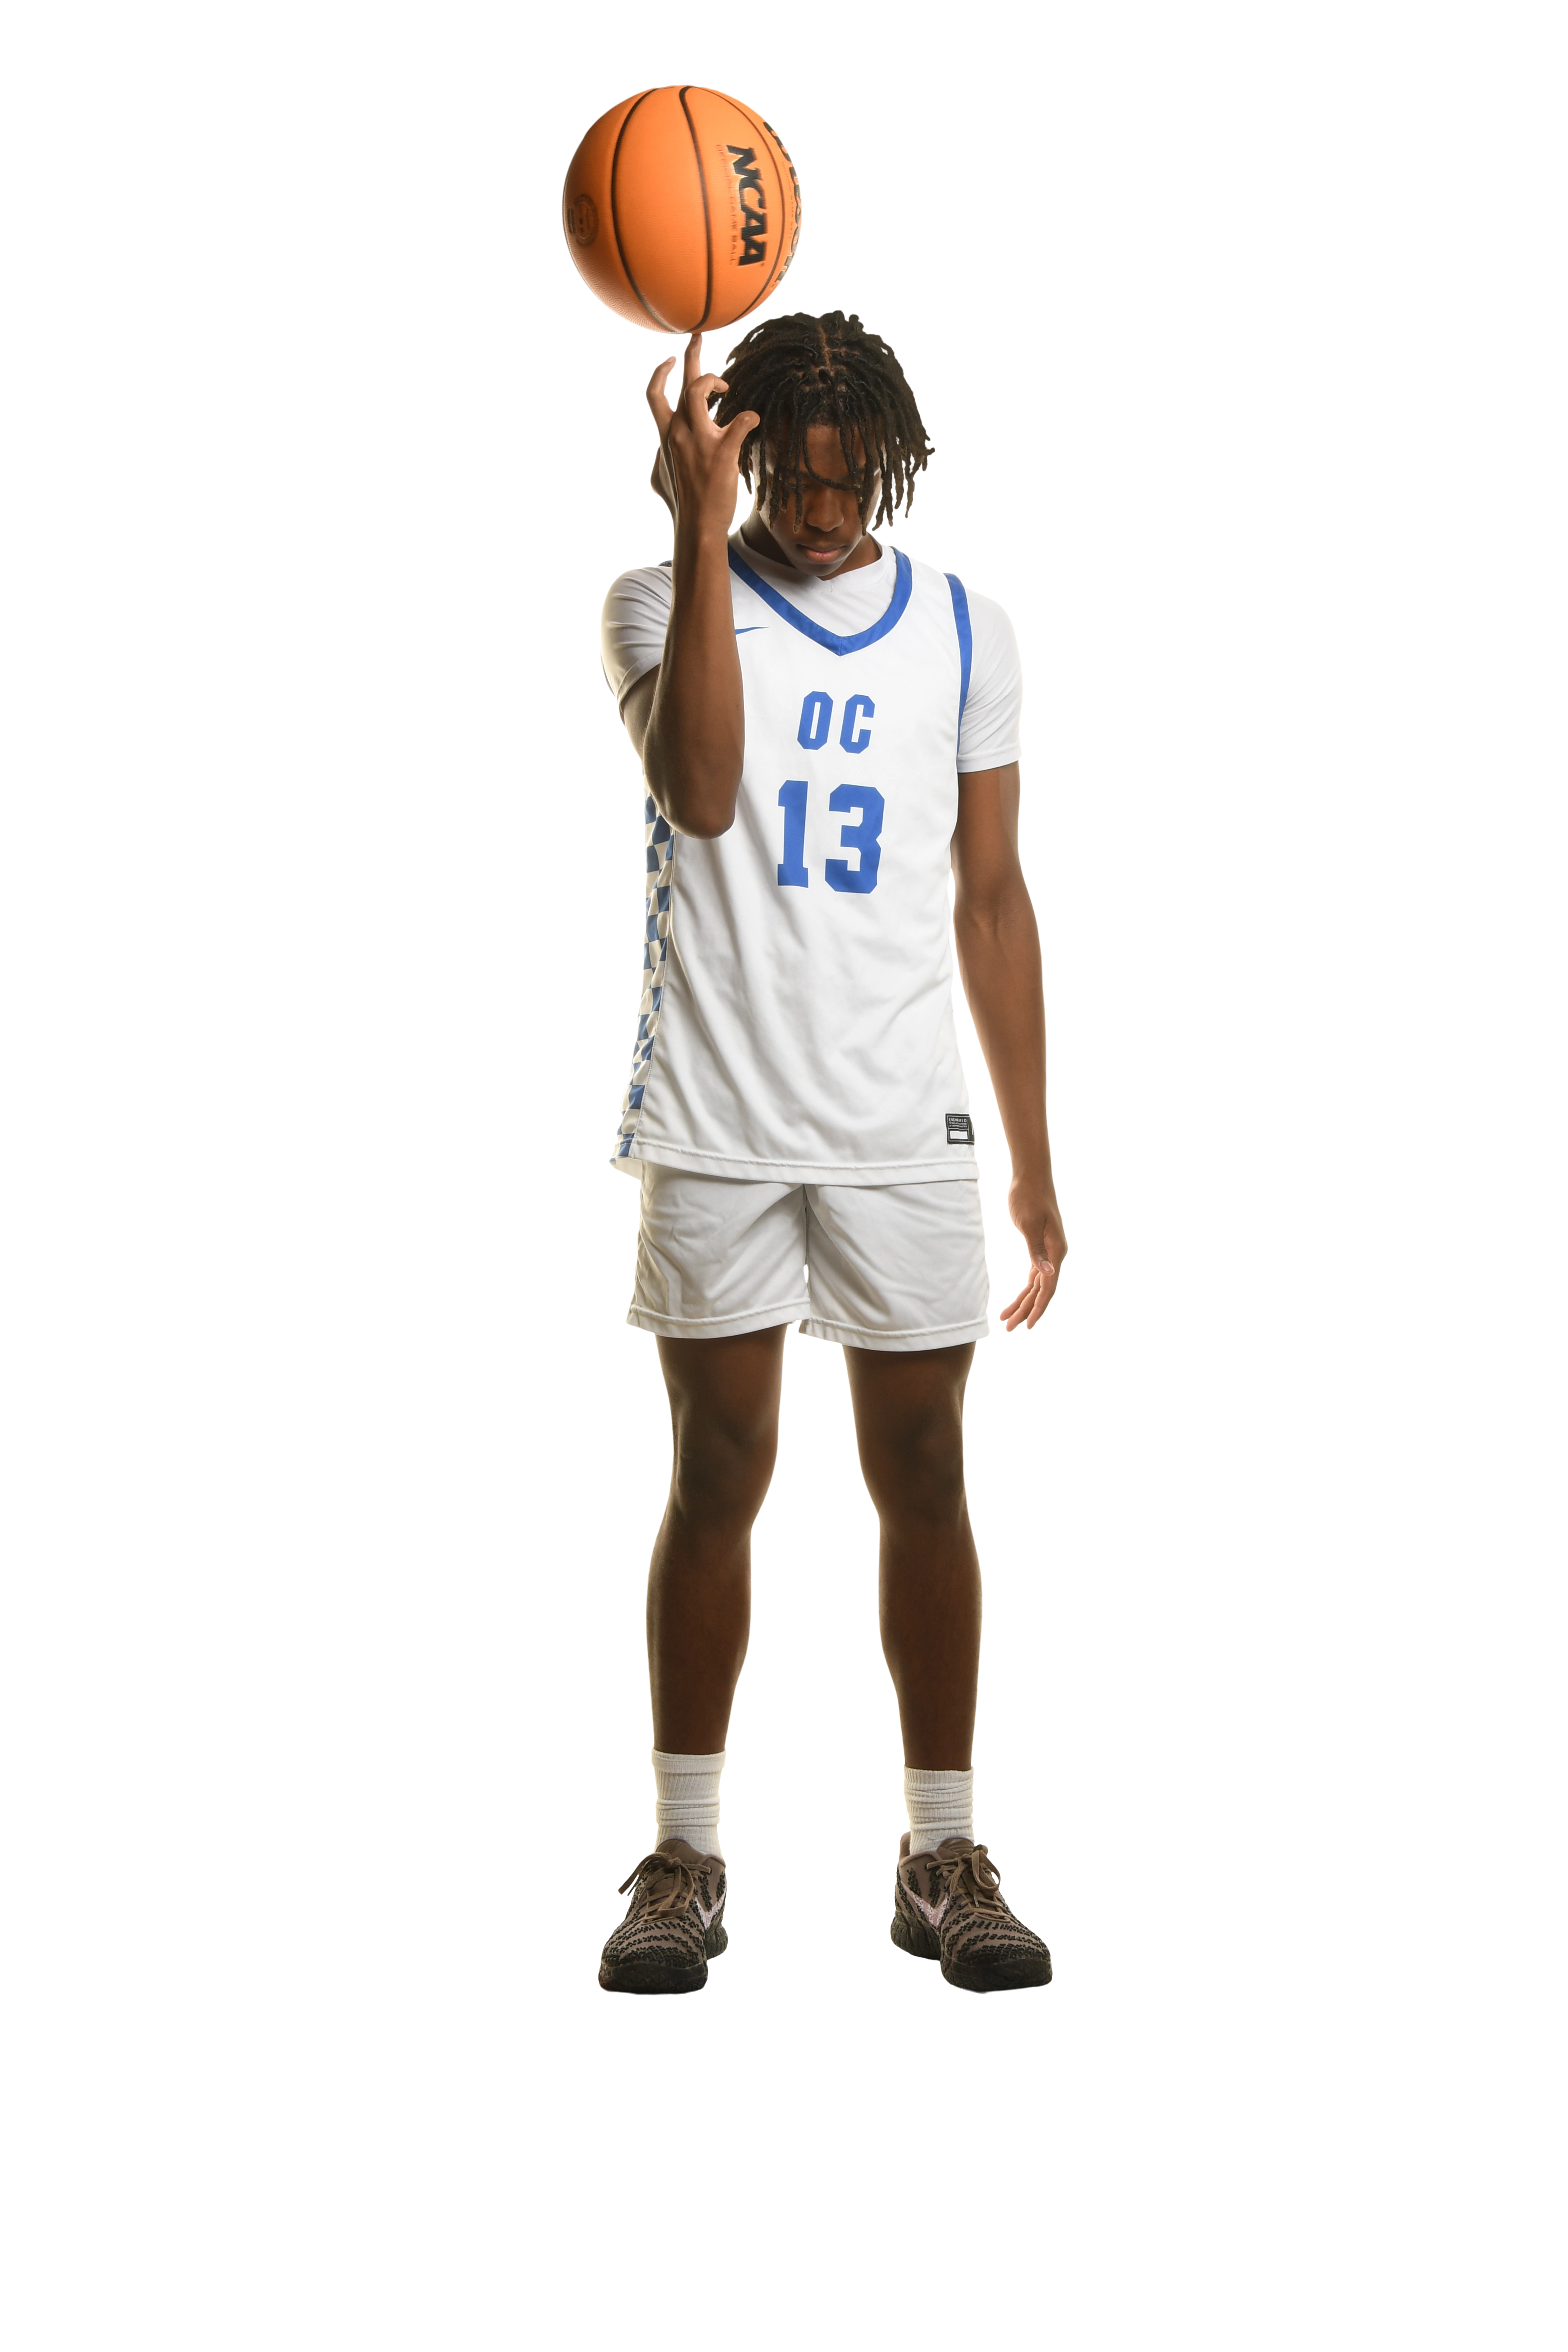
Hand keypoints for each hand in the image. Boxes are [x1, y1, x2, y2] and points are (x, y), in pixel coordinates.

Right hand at [645, 332, 758, 542]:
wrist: (696, 525)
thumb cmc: (679, 503)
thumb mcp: (658, 475)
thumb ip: (659, 456)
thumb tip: (657, 453)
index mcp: (665, 435)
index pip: (654, 394)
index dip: (661, 372)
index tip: (672, 360)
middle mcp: (679, 433)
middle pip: (682, 383)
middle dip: (692, 354)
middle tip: (700, 335)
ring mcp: (699, 441)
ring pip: (700, 391)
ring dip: (715, 381)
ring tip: (727, 387)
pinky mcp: (723, 453)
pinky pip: (741, 421)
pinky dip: (749, 417)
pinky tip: (752, 421)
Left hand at [1000, 1175, 1067, 1331]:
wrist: (1031, 1176)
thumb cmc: (1028, 1197)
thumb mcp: (1028, 1224)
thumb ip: (1036, 1250)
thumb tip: (1047, 1275)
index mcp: (1057, 1251)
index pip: (1048, 1288)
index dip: (1038, 1308)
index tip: (1028, 1326)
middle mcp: (1056, 1254)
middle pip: (1042, 1290)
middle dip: (1025, 1310)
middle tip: (1008, 1328)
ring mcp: (1050, 1251)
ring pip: (1037, 1284)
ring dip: (1023, 1301)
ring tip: (1006, 1319)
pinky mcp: (1041, 1247)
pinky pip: (1034, 1274)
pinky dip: (1025, 1287)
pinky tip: (1017, 1299)